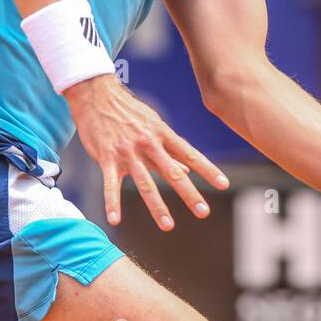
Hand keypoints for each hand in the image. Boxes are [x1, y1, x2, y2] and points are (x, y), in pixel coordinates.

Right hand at [65, 74, 228, 229]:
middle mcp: (148, 145)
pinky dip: (112, 203)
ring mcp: (127, 153)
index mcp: (162, 135)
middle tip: (203, 212)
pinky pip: (110, 185)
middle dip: (189, 193)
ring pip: (145, 183)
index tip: (223, 184)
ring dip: (157, 206)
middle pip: (172, 172)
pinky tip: (115, 221)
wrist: (97, 95)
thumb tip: (188, 169)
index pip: (190, 154)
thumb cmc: (128, 112)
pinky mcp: (107, 158)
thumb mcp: (153, 126)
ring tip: (168, 225)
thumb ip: (169, 150)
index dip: (208, 170)